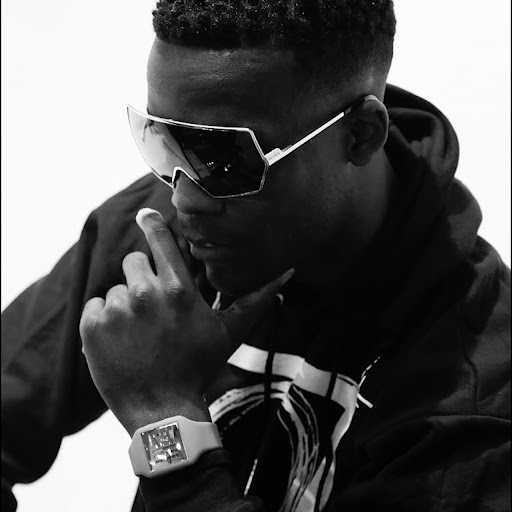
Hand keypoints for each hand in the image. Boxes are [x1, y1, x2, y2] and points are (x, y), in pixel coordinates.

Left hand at [80, 208, 293, 435]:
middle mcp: (145, 293)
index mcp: (178, 289)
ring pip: (115, 289)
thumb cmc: (199, 367)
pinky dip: (103, 321)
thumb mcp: (229, 332)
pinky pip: (94, 307)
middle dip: (142, 279)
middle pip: (134, 262)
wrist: (162, 410)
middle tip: (153, 309)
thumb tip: (288, 273)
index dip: (153, 224)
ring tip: (140, 334)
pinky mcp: (91, 326)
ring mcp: (116, 309)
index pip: (162, 241)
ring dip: (125, 306)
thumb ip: (255, 300)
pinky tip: (120, 342)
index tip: (145, 215)